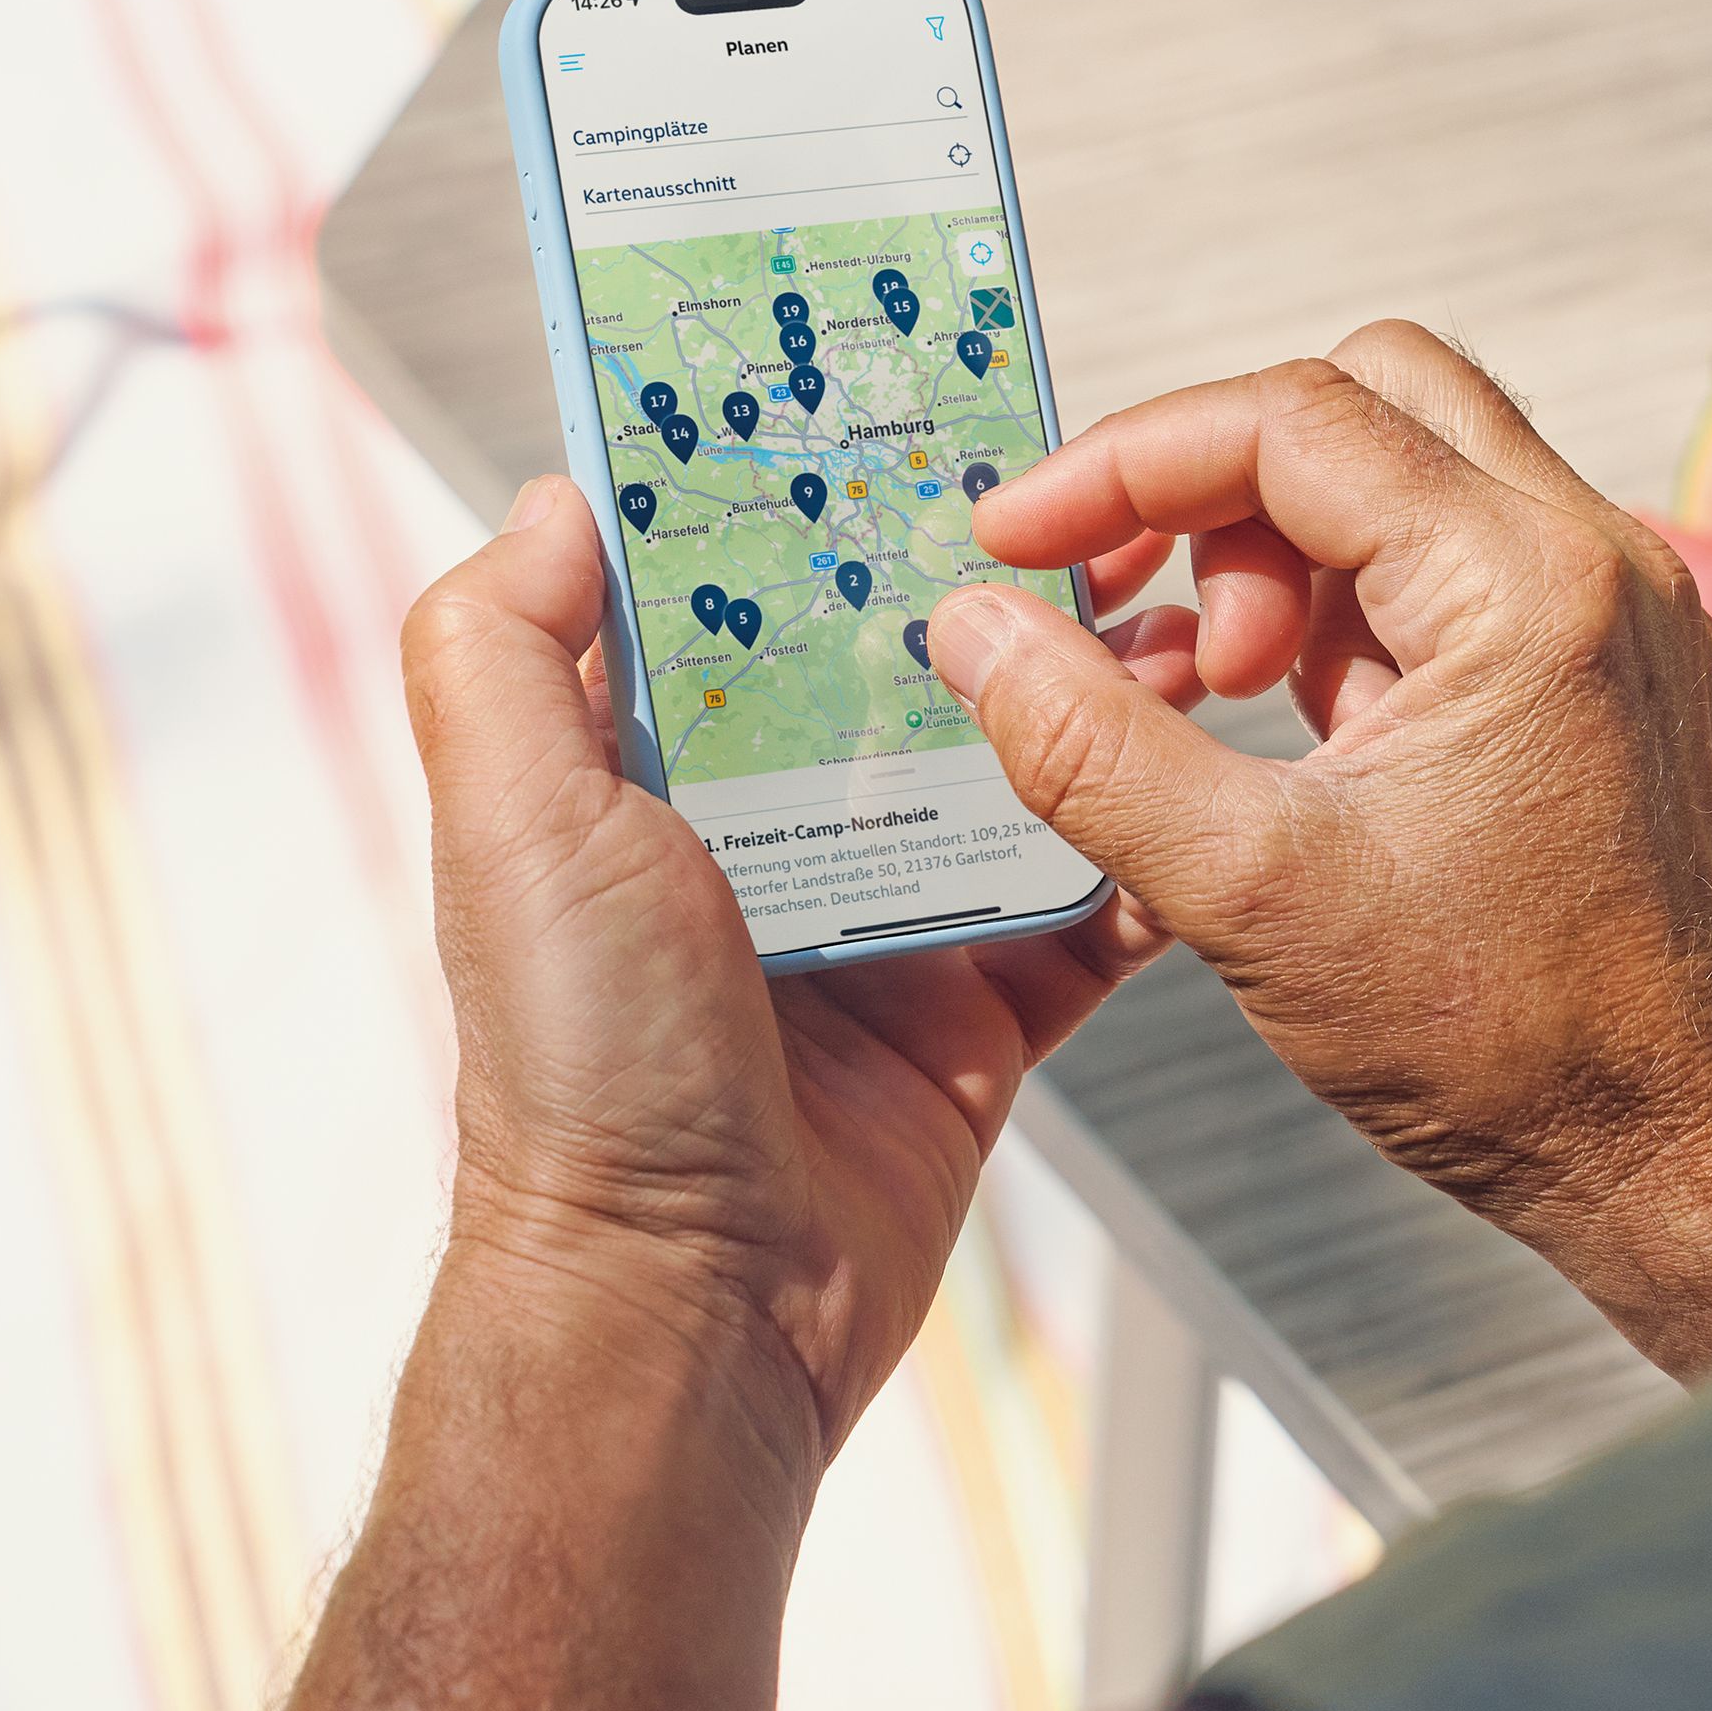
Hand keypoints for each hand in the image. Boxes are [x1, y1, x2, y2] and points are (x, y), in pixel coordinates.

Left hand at [286, 477, 1181, 1710]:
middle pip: (907, 667)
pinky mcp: (985, 1015)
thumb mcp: (510, 825)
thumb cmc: (584, 1077)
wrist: (699, 1305)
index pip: (744, 593)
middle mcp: (772, 835)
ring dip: (1103, 697)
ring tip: (1191, 623)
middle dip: (1002, 586)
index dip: (819, 499)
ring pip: (1020, 770)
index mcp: (653, 774)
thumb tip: (557, 493)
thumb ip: (501, 650)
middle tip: (1103, 503)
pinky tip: (1209, 776)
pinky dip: (1151, 851)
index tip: (905, 405)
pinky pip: (1091, 912)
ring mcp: (888, 923)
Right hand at [927, 323, 1711, 1378]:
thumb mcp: (1248, 894)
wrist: (1675, 1148)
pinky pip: (1465, 561)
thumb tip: (971, 625)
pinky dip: (1355, 605)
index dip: (1128, 464)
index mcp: (1530, 585)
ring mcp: (1624, 607)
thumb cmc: (1498, 1043)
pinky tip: (1291, 725)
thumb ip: (1090, 744)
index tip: (1018, 540)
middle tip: (1133, 603)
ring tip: (1216, 694)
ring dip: (1282, 547)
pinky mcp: (1620, 665)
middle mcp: (1601, 559)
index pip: (1295, 418)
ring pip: (1418, 471)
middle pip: (1372, 395)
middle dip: (1217, 477)